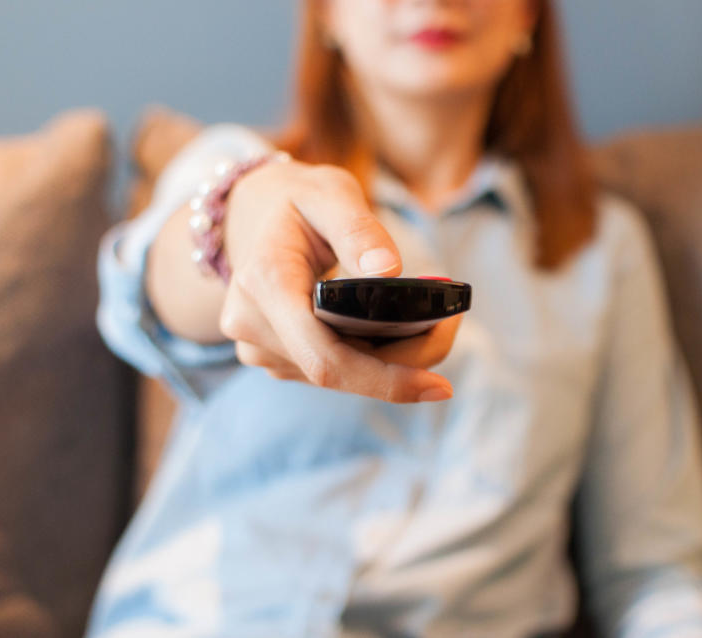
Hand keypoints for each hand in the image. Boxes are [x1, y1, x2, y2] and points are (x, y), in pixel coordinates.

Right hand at [219, 159, 459, 401]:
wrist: (250, 214)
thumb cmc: (297, 200)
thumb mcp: (329, 193)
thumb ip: (358, 229)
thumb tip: (389, 272)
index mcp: (265, 284)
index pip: (325, 357)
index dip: (383, 379)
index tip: (439, 385)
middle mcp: (253, 327)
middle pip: (343, 371)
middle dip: (406, 360)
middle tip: (451, 322)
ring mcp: (261, 349)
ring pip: (343, 376)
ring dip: (394, 359)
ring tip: (434, 319)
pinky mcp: (277, 358)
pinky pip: (335, 369)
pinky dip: (374, 356)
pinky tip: (401, 328)